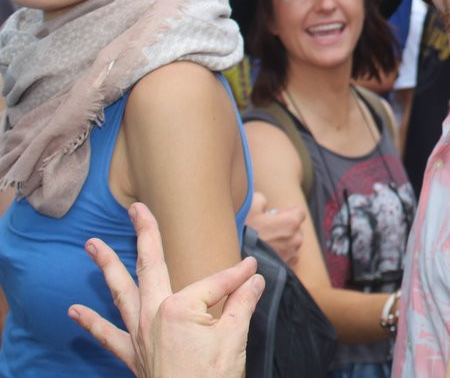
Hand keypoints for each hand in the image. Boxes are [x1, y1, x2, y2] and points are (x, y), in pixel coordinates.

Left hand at [69, 203, 262, 377]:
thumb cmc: (212, 377)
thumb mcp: (235, 337)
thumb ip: (242, 303)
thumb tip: (253, 279)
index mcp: (179, 307)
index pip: (216, 281)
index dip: (238, 276)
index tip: (253, 271)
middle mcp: (153, 315)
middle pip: (150, 266)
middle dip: (145, 234)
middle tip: (136, 209)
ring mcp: (139, 334)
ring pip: (120, 292)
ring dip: (106, 266)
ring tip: (91, 245)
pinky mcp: (132, 354)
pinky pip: (107, 336)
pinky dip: (91, 323)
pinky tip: (75, 311)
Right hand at [245, 192, 304, 267]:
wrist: (232, 258)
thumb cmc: (241, 231)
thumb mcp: (250, 206)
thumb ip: (262, 200)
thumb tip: (264, 204)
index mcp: (291, 222)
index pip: (299, 212)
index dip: (286, 212)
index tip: (274, 215)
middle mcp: (296, 239)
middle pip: (296, 229)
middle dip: (284, 227)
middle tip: (267, 229)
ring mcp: (291, 255)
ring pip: (292, 244)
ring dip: (283, 242)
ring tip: (264, 242)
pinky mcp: (286, 268)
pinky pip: (289, 258)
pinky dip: (281, 255)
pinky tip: (266, 254)